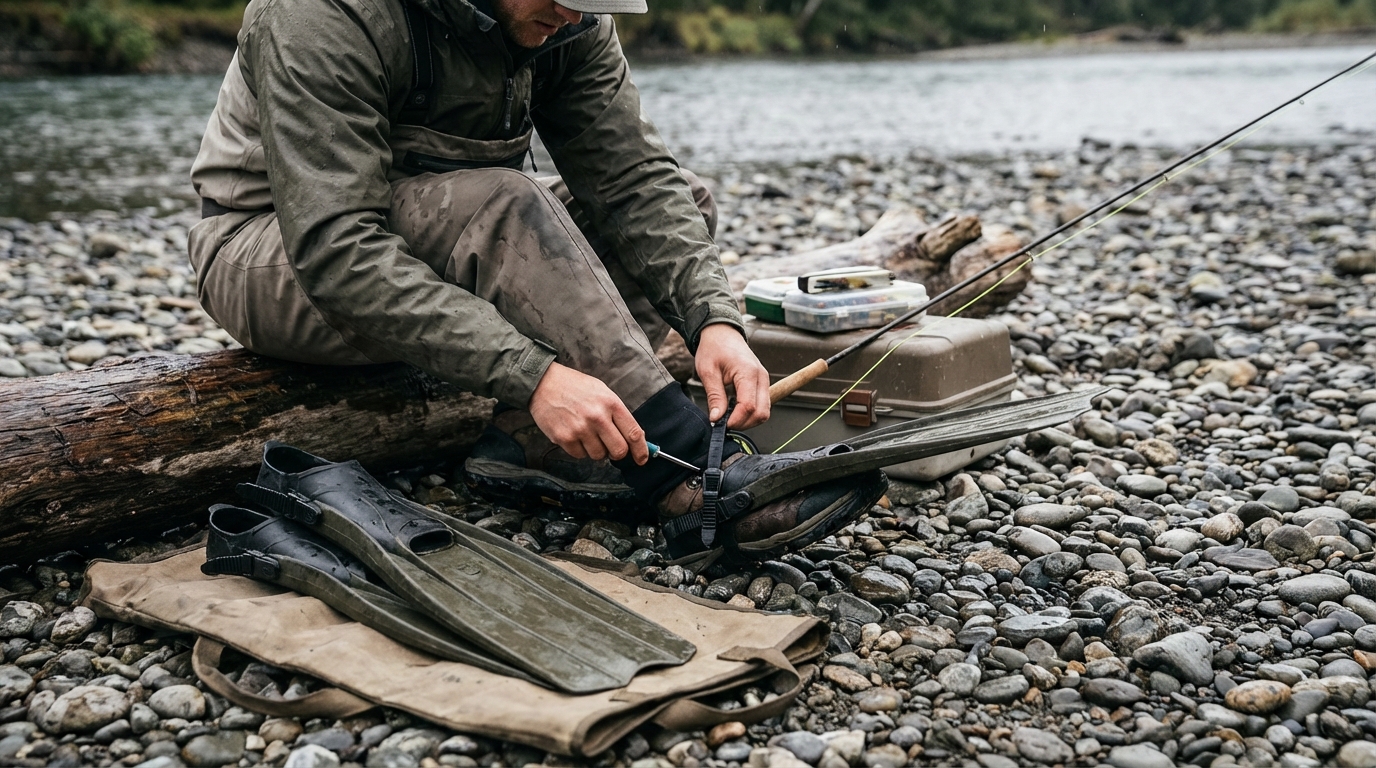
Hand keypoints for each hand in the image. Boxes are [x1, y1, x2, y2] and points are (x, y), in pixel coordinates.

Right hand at [528, 363, 648, 464]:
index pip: (634, 433)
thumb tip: (632, 438)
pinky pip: (580, 455)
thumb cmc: (575, 387)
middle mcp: (597, 417)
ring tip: (586, 433)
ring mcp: (580, 429)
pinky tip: (573, 433)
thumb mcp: (602, 392)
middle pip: (619, 451)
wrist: (543, 382)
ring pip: (599, 456)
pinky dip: (579, 449)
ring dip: (596, 449)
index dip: (641, 450)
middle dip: (617, 453)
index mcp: (611, 403)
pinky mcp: (564, 438)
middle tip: (610, 446)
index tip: (642, 459)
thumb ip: (617, 414)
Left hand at [695, 324, 770, 428]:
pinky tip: (734, 409)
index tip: (721, 424)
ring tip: (728, 415)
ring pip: (764, 412)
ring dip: (748, 420)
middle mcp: (761, 377)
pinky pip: (762, 405)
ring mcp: (764, 380)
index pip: (749, 406)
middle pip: (762, 413)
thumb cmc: (714, 348)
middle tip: (725, 423)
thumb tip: (717, 418)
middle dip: (744, 423)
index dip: (736, 420)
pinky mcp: (762, 383)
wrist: (722, 333)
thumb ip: (715, 396)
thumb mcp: (708, 372)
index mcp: (748, 372)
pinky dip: (750, 412)